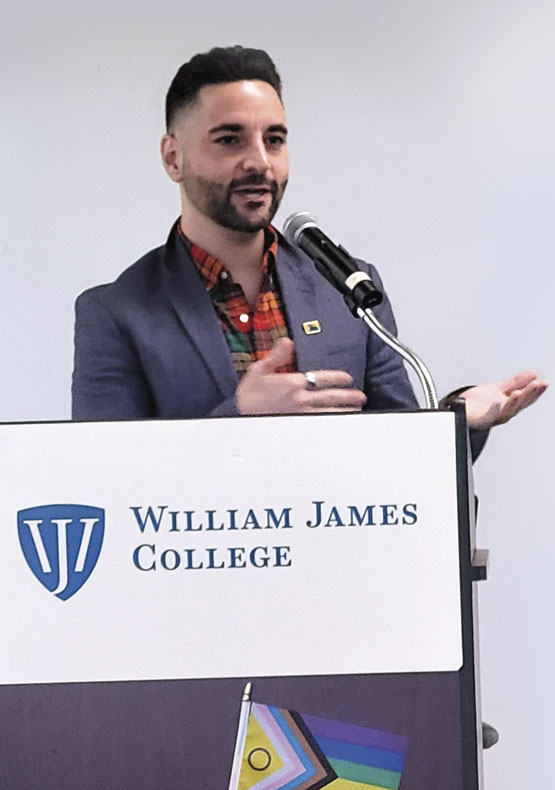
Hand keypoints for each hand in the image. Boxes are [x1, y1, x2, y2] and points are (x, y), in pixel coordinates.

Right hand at [236, 337, 366, 414]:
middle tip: (360, 396)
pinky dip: (332, 422)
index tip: (348, 378)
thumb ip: (276, 355)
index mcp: (293, 382)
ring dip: (345, 410)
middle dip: (348, 395)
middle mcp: (300, 398)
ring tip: (357, 410)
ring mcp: (300, 413)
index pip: (321, 378)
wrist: (238, 416)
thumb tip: (287, 342)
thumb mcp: (258, 370)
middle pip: (330, 396)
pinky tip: (340, 423)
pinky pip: (320, 424)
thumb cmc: (248, 396)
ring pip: (329, 412)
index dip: (338, 378)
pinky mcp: (297, 425)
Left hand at [460, 370, 547, 428]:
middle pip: (520, 404)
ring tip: (518, 392)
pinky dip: (494, 410)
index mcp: (510, 405)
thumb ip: (516, 382)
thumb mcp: (499, 389)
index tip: (544, 382)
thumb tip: (534, 374)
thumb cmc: (479, 404)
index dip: (536, 390)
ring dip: (513, 402)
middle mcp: (504, 413)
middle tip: (537, 384)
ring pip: (507, 411)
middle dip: (529, 394)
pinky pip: (488, 416)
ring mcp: (493, 418)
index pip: (527, 397)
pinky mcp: (480, 420)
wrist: (459, 412)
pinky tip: (497, 402)